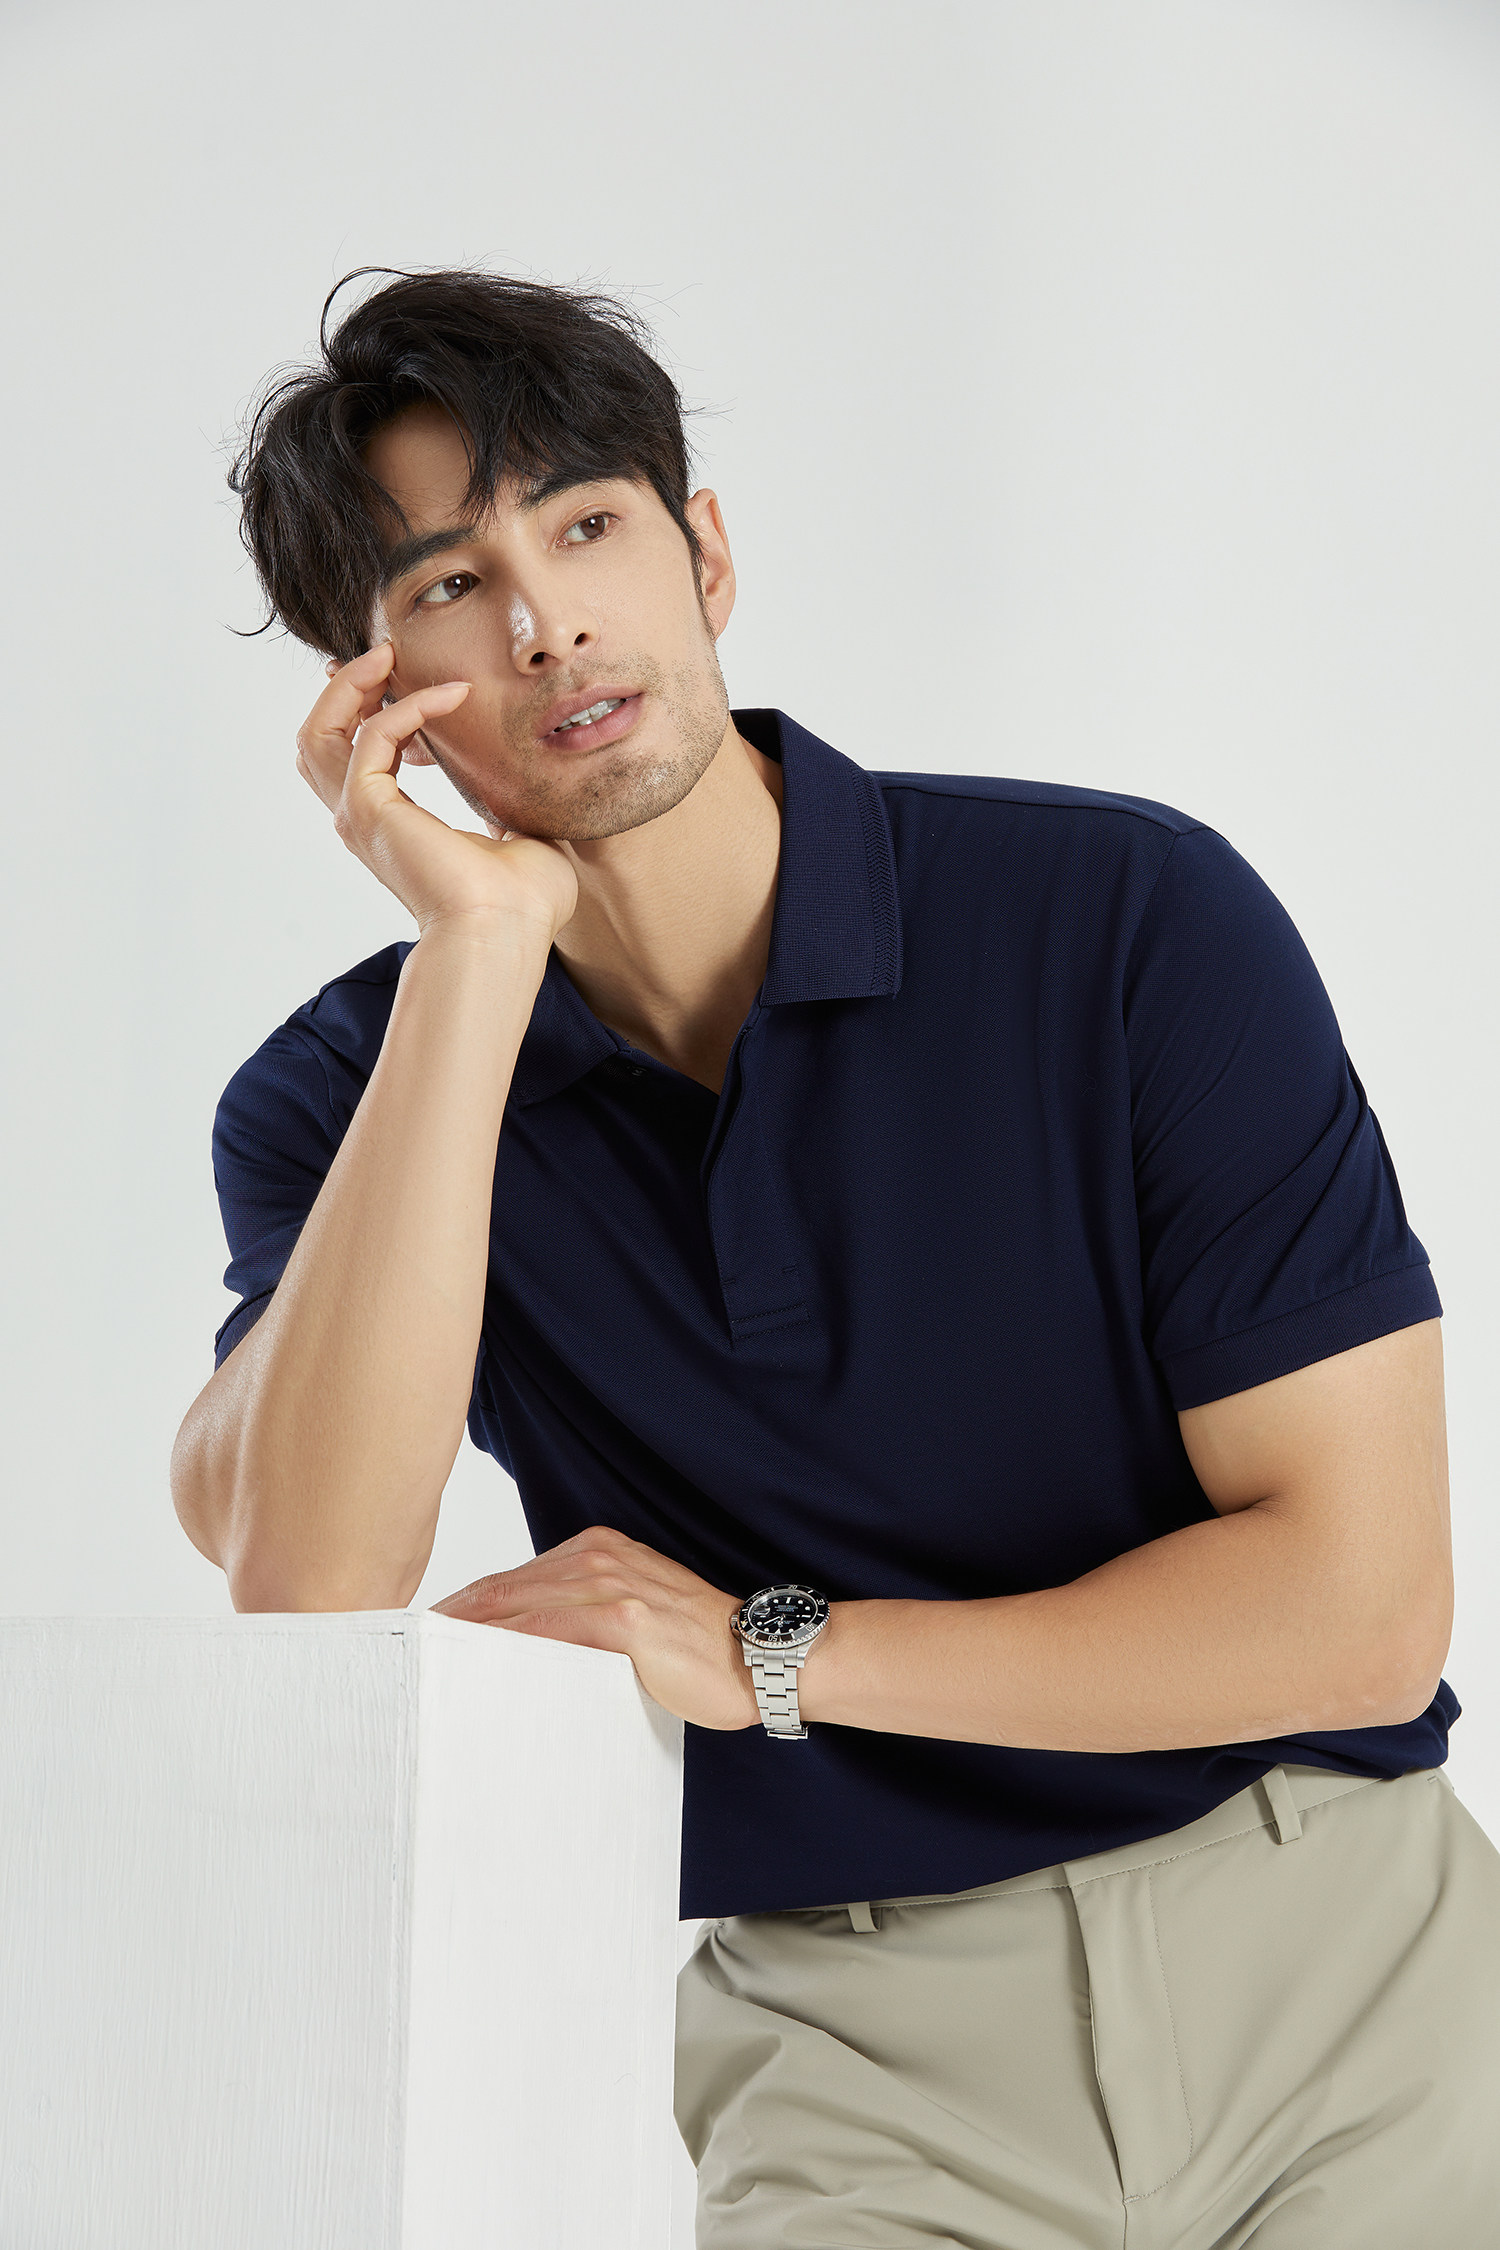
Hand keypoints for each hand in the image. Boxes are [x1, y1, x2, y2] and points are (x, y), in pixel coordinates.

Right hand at [296, 642, 577, 940]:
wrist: (506, 932)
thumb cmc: (521, 903)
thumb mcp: (515, 834)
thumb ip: (504, 803)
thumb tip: (524, 784)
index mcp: (389, 826)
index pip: (353, 756)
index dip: (373, 711)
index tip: (414, 684)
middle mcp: (361, 820)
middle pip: (317, 737)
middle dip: (345, 688)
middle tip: (387, 654)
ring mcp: (358, 815)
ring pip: (319, 731)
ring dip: (353, 685)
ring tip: (392, 655)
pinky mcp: (368, 808)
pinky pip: (374, 733)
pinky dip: (410, 705)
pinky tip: (454, 695)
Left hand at [429, 1525, 760, 1730]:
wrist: (758, 1656)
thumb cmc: (697, 1646)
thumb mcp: (633, 1613)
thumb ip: (582, 1616)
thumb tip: (527, 1649)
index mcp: (596, 1550)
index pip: (509, 1580)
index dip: (461, 1608)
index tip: (420, 1635)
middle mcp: (597, 1557)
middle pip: (499, 1589)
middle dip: (446, 1620)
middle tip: (399, 1652)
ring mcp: (609, 1584)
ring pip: (513, 1607)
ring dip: (461, 1634)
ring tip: (418, 1662)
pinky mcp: (622, 1618)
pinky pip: (544, 1632)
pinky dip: (502, 1646)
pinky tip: (471, 1663)